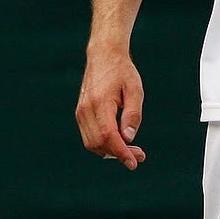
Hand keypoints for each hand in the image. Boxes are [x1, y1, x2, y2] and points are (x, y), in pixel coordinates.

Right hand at [75, 49, 146, 169]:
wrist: (103, 56)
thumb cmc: (123, 72)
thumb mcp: (135, 90)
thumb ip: (133, 114)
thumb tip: (129, 138)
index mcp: (100, 104)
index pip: (109, 136)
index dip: (121, 152)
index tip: (133, 162)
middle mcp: (86, 111)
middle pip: (99, 143)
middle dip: (119, 153)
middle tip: (139, 156)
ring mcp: (80, 112)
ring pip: (92, 143)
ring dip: (110, 151)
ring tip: (131, 151)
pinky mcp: (80, 113)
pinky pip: (89, 136)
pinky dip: (103, 143)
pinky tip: (119, 142)